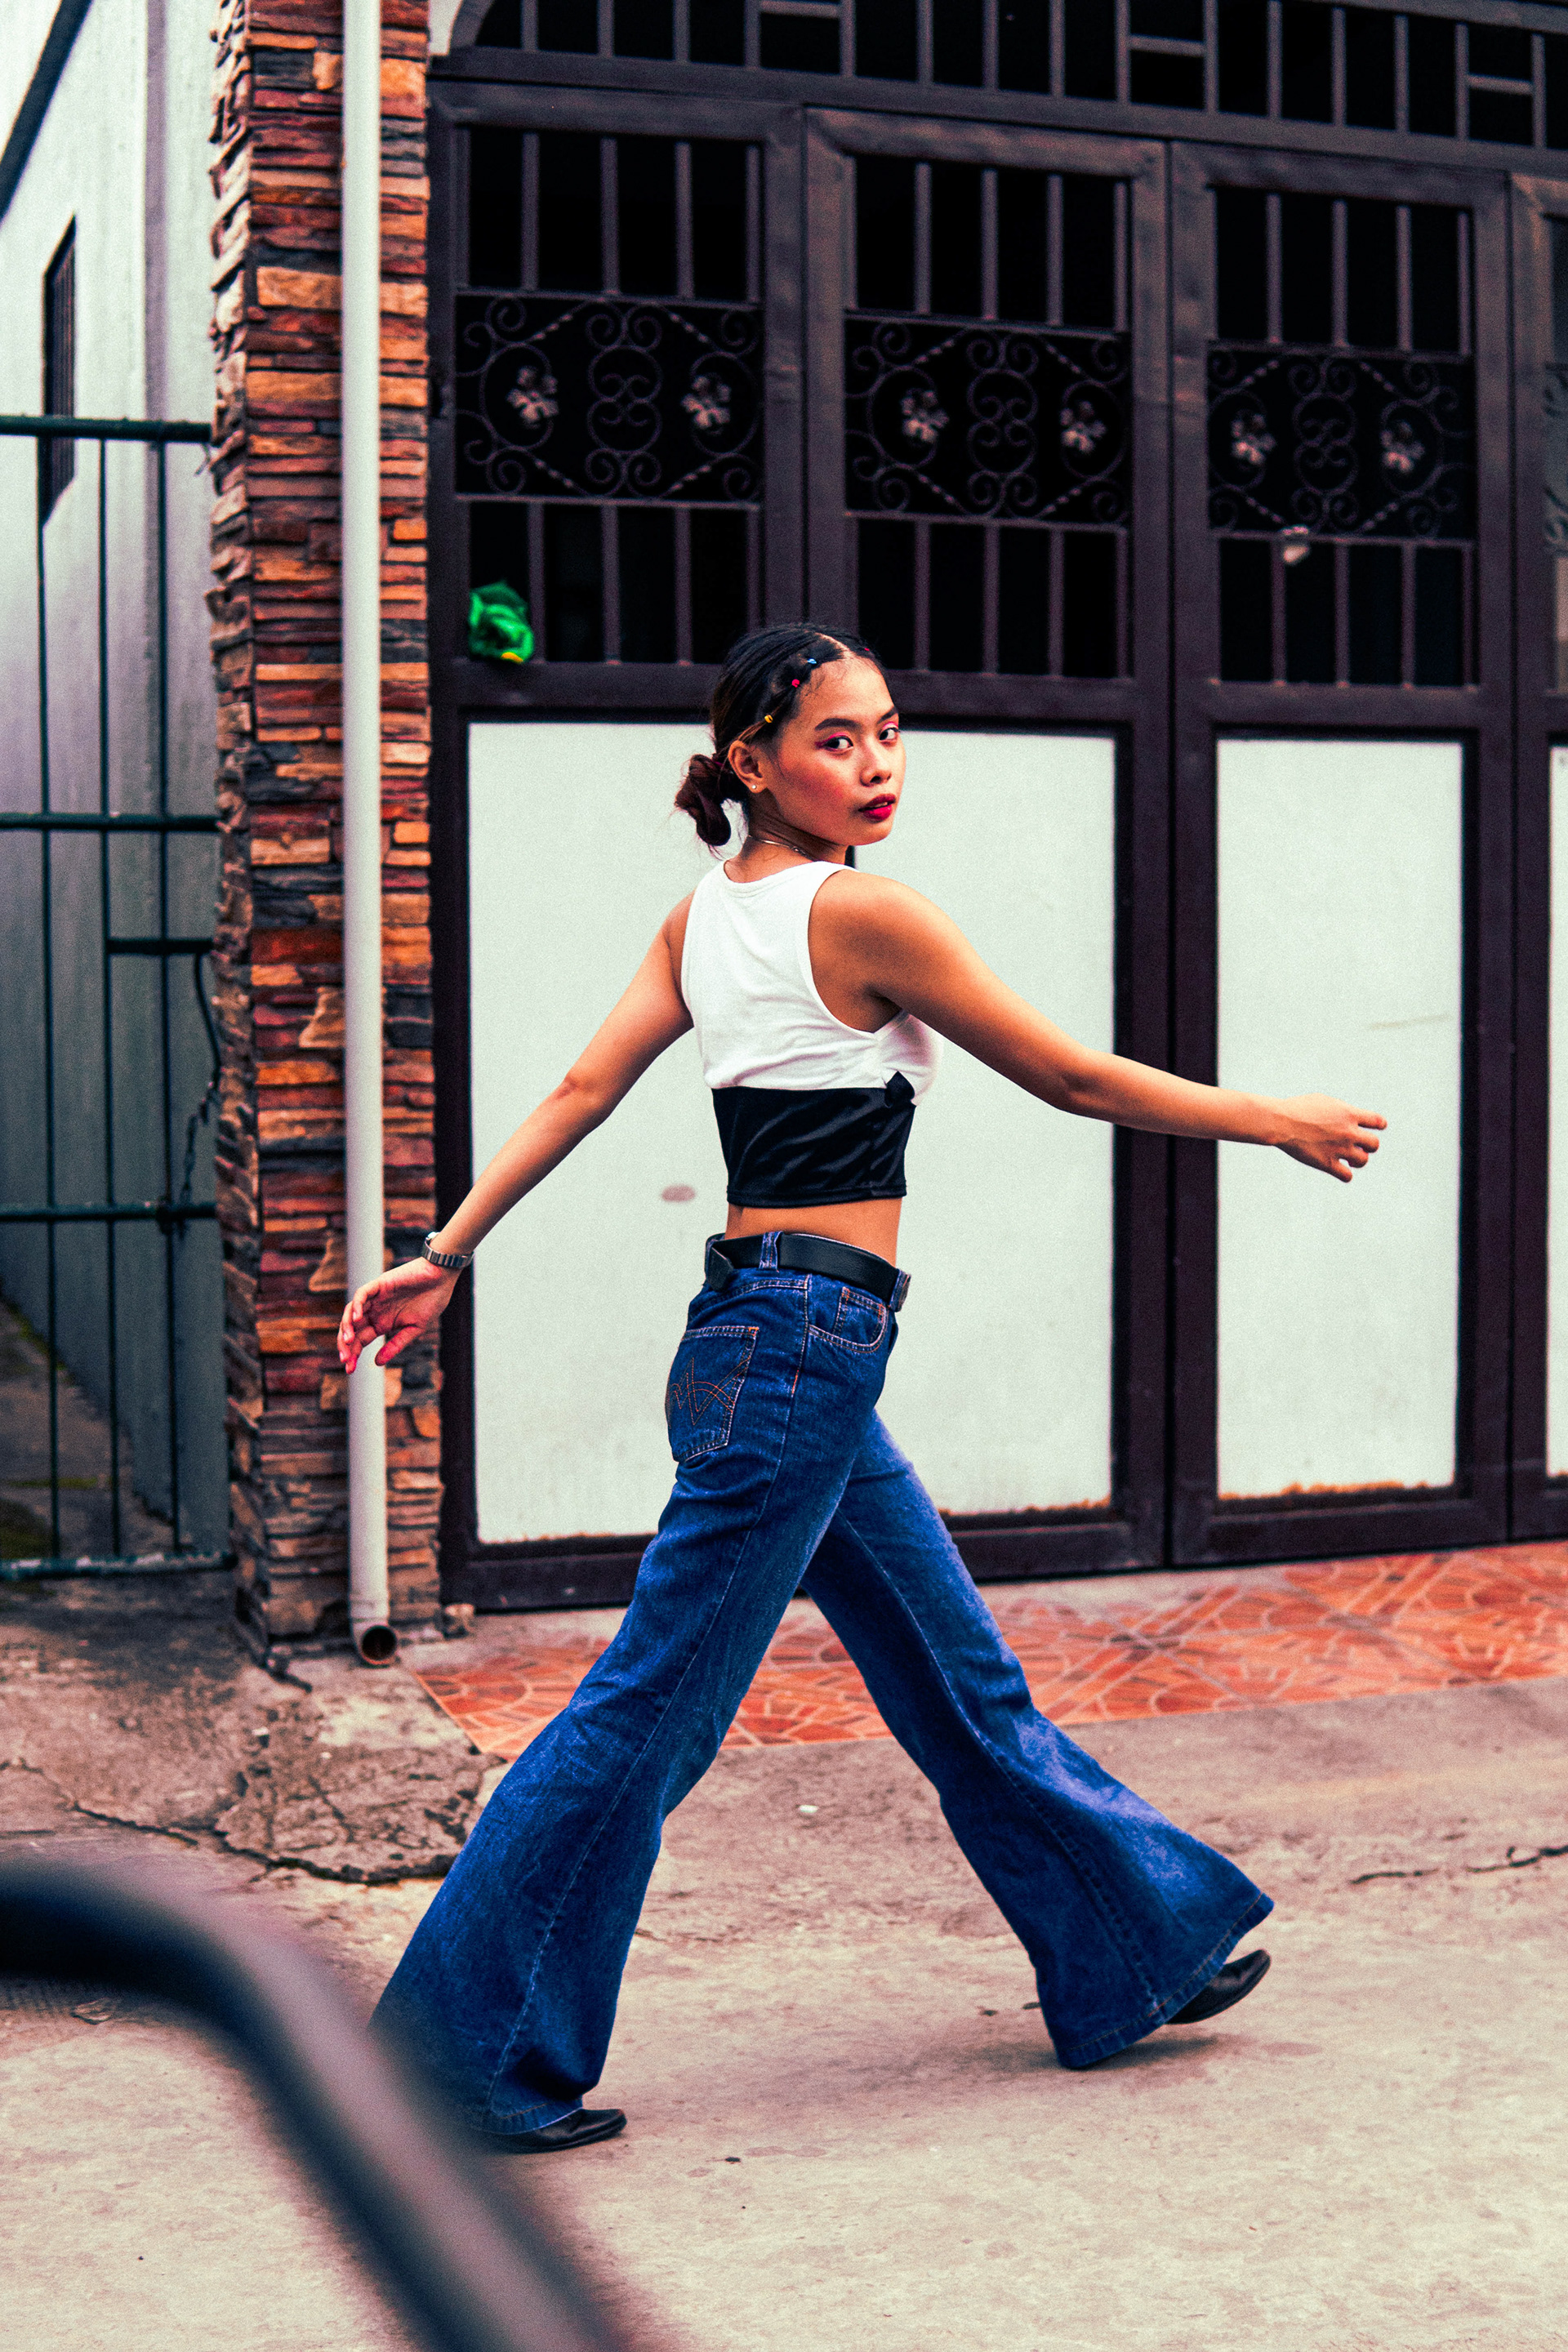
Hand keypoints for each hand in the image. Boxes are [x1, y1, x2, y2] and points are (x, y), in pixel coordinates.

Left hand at [338, 1256, 457, 1373]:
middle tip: (346, 1361)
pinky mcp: (380, 1284)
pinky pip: (362, 1294)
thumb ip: (395, 1345)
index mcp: (382, 1323)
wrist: (442, 1279)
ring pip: (351, 1312)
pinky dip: (357, 1305)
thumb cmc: (432, 1302)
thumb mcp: (414, 1329)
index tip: (351, 1370)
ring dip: (347, 1327)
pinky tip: (358, 1319)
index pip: (361, 1340)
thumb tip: (376, 1363)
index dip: (353, 1354)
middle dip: (346, 1345)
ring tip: (349, 1341)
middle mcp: (374, 1311)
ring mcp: (375, 1298)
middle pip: (351, 1329)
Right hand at [1275, 1094, 1386, 1182]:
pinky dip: (1345, 1174)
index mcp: (1349, 1114)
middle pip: (1375, 1144)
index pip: (1379, 1122)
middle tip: (1358, 1145)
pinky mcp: (1327, 1164)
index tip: (1372, 1129)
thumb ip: (1342, 1110)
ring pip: (1363, 1161)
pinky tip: (1338, 1169)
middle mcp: (1349, 1132)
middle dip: (1368, 1145)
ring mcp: (1339, 1149)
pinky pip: (1347, 1176)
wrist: (1281, 1122)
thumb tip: (1350, 1117)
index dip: (1378, 1126)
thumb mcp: (1324, 1101)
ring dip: (1357, 1160)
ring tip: (1349, 1159)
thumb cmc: (1298, 1108)